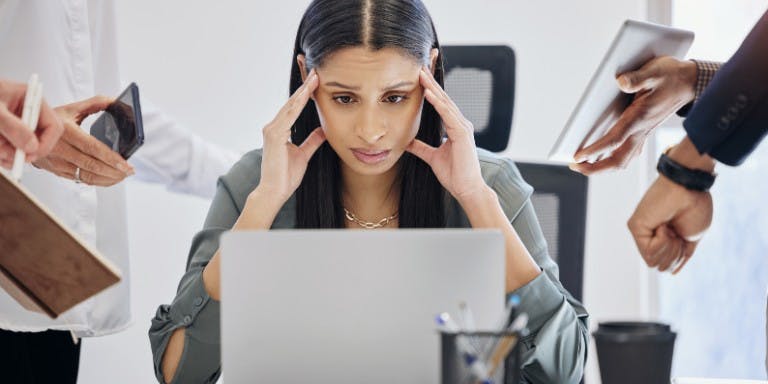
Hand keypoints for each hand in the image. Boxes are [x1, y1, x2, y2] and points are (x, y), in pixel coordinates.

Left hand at [0, 79, 63, 167]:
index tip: (30, 154)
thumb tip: (32, 146)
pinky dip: (2, 154)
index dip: (45, 143)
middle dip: (23, 151)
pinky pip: (12, 152)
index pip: (53, 126)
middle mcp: (27, 113)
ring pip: (24, 150)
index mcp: (30, 99)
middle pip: (40, 141)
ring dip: (8, 154)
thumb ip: (12, 127)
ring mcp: (18, 125)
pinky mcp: (8, 134)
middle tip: (7, 156)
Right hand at [33, 96, 134, 185]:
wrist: (27, 132)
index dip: (110, 158)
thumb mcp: (73, 108)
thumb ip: (96, 103)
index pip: (92, 148)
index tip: (126, 164)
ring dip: (108, 179)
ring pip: (86, 176)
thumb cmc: (53, 119)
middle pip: (91, 165)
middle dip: (114, 171)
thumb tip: (116, 101)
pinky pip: (80, 180)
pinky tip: (109, 179)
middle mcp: (59, 148)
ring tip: (122, 176)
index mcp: (65, 131)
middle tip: (129, 171)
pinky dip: (97, 182)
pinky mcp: (57, 171)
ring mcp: (57, 162)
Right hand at [257, 69, 325, 201]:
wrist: (274, 192)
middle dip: (304, 86)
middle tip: (315, 70)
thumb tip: (323, 130)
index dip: (305, 94)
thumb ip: (312, 141)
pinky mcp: (274, 135)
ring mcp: (272, 130)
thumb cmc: (286, 177)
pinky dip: (298, 104)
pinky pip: (289, 116)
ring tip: (315, 76)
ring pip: (291, 106)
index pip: (294, 108)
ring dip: (303, 90)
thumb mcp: (304, 155)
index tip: (316, 80)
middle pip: (292, 102)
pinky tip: (307, 93)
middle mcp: (273, 127)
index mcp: (280, 130)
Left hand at [406, 66, 485, 202]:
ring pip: (445, 103)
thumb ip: (421, 148)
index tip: (419, 77)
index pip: (441, 104)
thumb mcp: (432, 157)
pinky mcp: (462, 134)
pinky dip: (438, 104)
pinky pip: (448, 115)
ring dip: (432, 88)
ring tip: (421, 74)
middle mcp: (460, 124)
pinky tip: (429, 94)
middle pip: (443, 99)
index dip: (430, 90)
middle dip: (431, 82)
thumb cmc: (454, 174)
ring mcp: (463, 127)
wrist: (467, 189)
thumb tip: (407, 141)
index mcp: (455, 127)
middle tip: (419, 66)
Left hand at [571, 56, 697, 174]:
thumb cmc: (671, 76)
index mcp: (640, 118)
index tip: (578, 157)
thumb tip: (622, 82)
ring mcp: (643, 134)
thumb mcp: (656, 71)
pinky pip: (627, 153)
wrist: (690, 82)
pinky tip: (602, 158)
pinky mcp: (644, 132)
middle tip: (575, 166)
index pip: (614, 140)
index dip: (595, 150)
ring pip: (623, 160)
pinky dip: (613, 160)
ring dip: (603, 167)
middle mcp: (641, 130)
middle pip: (618, 160)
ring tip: (583, 165)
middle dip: (595, 168)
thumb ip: (638, 78)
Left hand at [627, 137, 714, 273]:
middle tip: (677, 232)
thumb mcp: (691, 239)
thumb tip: (670, 272)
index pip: (667, 265)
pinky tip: (664, 226)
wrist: (691, 189)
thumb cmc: (696, 208)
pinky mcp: (635, 227)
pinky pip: (648, 252)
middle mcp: (651, 236)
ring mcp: (642, 232)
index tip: (684, 237)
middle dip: (675, 254)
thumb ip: (680, 256)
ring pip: (653, 263)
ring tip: (671, 228)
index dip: (680, 256)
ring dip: (669, 248)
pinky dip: (662, 242)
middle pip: (660, 267)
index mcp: (665, 239)